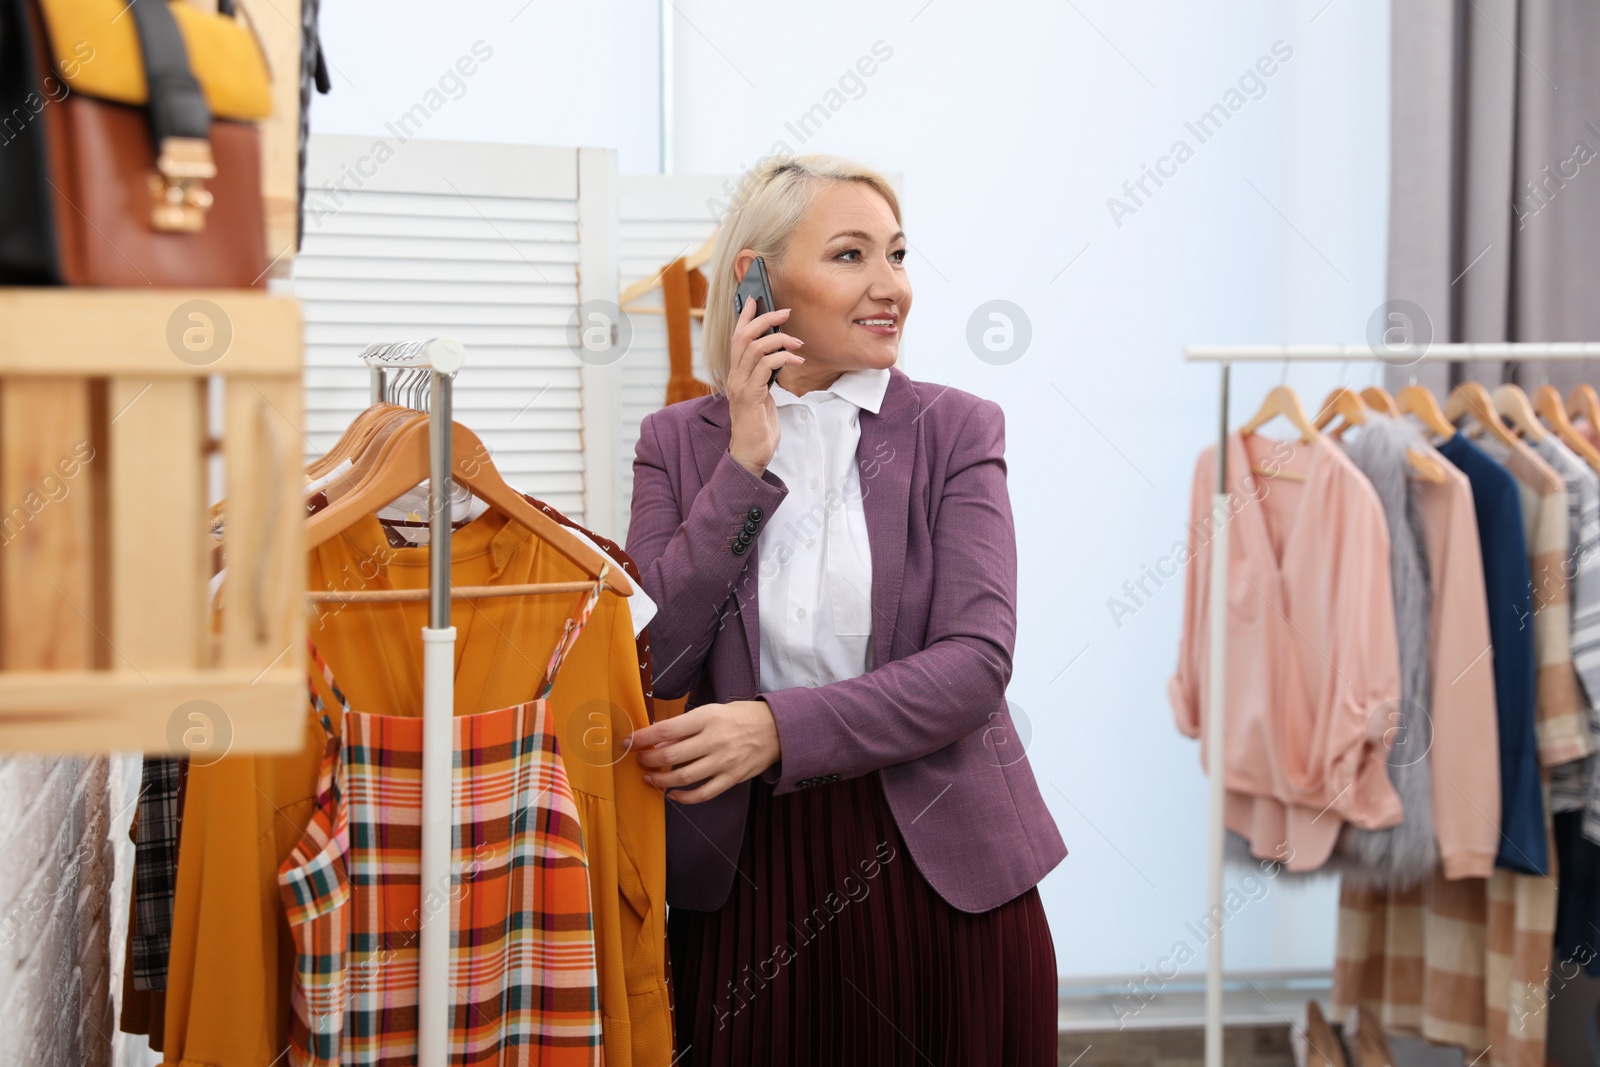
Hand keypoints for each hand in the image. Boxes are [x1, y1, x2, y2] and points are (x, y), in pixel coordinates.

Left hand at [625, 699, 781, 803]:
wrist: (777, 729)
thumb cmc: (739, 716)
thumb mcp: (712, 711)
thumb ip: (687, 726)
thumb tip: (656, 739)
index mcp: (708, 717)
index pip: (666, 729)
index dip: (642, 737)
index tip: (628, 741)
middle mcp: (715, 739)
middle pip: (671, 755)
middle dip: (648, 760)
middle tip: (640, 760)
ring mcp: (724, 761)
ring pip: (683, 777)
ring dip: (661, 780)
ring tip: (650, 777)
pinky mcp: (732, 778)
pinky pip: (703, 793)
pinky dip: (684, 797)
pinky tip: (672, 794)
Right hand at [728, 276, 805, 475]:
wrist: (752, 452)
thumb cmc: (760, 425)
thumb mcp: (763, 394)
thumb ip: (765, 375)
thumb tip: (778, 355)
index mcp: (737, 373)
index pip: (736, 337)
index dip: (744, 316)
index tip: (755, 298)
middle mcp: (734, 376)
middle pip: (742, 336)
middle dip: (764, 319)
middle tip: (784, 311)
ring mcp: (740, 385)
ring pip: (754, 347)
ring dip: (779, 339)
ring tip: (797, 342)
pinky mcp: (750, 395)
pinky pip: (766, 366)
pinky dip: (784, 358)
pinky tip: (797, 362)